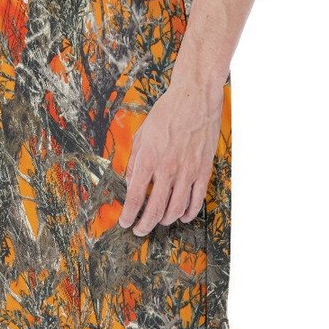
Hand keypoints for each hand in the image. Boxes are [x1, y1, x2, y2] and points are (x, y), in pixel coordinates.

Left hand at [118, 76, 224, 236]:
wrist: (195, 97)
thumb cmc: (166, 113)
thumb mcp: (142, 134)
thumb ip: (134, 161)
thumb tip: (130, 184)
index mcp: (148, 159)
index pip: (134, 197)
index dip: (128, 215)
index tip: (125, 222)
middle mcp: (167, 169)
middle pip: (154, 210)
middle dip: (144, 225)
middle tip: (139, 230)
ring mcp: (187, 172)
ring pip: (175, 209)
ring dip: (164, 221)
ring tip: (158, 222)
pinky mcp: (203, 171)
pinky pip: (196, 201)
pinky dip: (188, 213)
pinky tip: (181, 216)